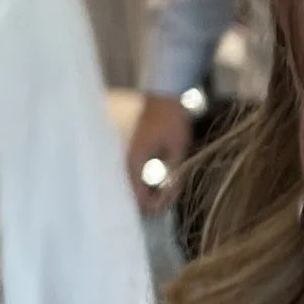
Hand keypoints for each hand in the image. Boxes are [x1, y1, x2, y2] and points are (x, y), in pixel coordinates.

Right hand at [126, 92, 193, 211]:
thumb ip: (173, 177)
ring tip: (170, 184)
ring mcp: (127, 160)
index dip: (155, 206)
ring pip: (135, 188)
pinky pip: (137, 178)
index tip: (171, 198)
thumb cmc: (171, 121)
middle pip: (134, 196)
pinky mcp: (132, 156)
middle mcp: (125, 165)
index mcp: (134, 164)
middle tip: (172, 192)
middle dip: (153, 200)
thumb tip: (168, 199)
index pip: (139, 199)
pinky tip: (163, 176)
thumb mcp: (178, 151)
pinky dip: (148, 183)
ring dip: (151, 192)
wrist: (164, 97)